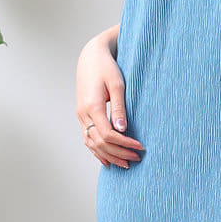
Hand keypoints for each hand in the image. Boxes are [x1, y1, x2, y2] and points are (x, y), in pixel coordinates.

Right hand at [76, 33, 143, 168]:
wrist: (90, 57)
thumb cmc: (106, 68)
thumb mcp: (117, 84)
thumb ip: (119, 108)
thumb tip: (122, 130)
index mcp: (92, 106)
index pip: (108, 134)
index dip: (125, 143)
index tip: (140, 147)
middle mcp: (83, 114)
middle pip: (100, 143)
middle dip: (119, 153)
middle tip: (137, 159)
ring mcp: (80, 116)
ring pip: (92, 144)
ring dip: (108, 156)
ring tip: (125, 164)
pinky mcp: (81, 116)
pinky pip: (87, 139)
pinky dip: (97, 151)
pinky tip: (107, 160)